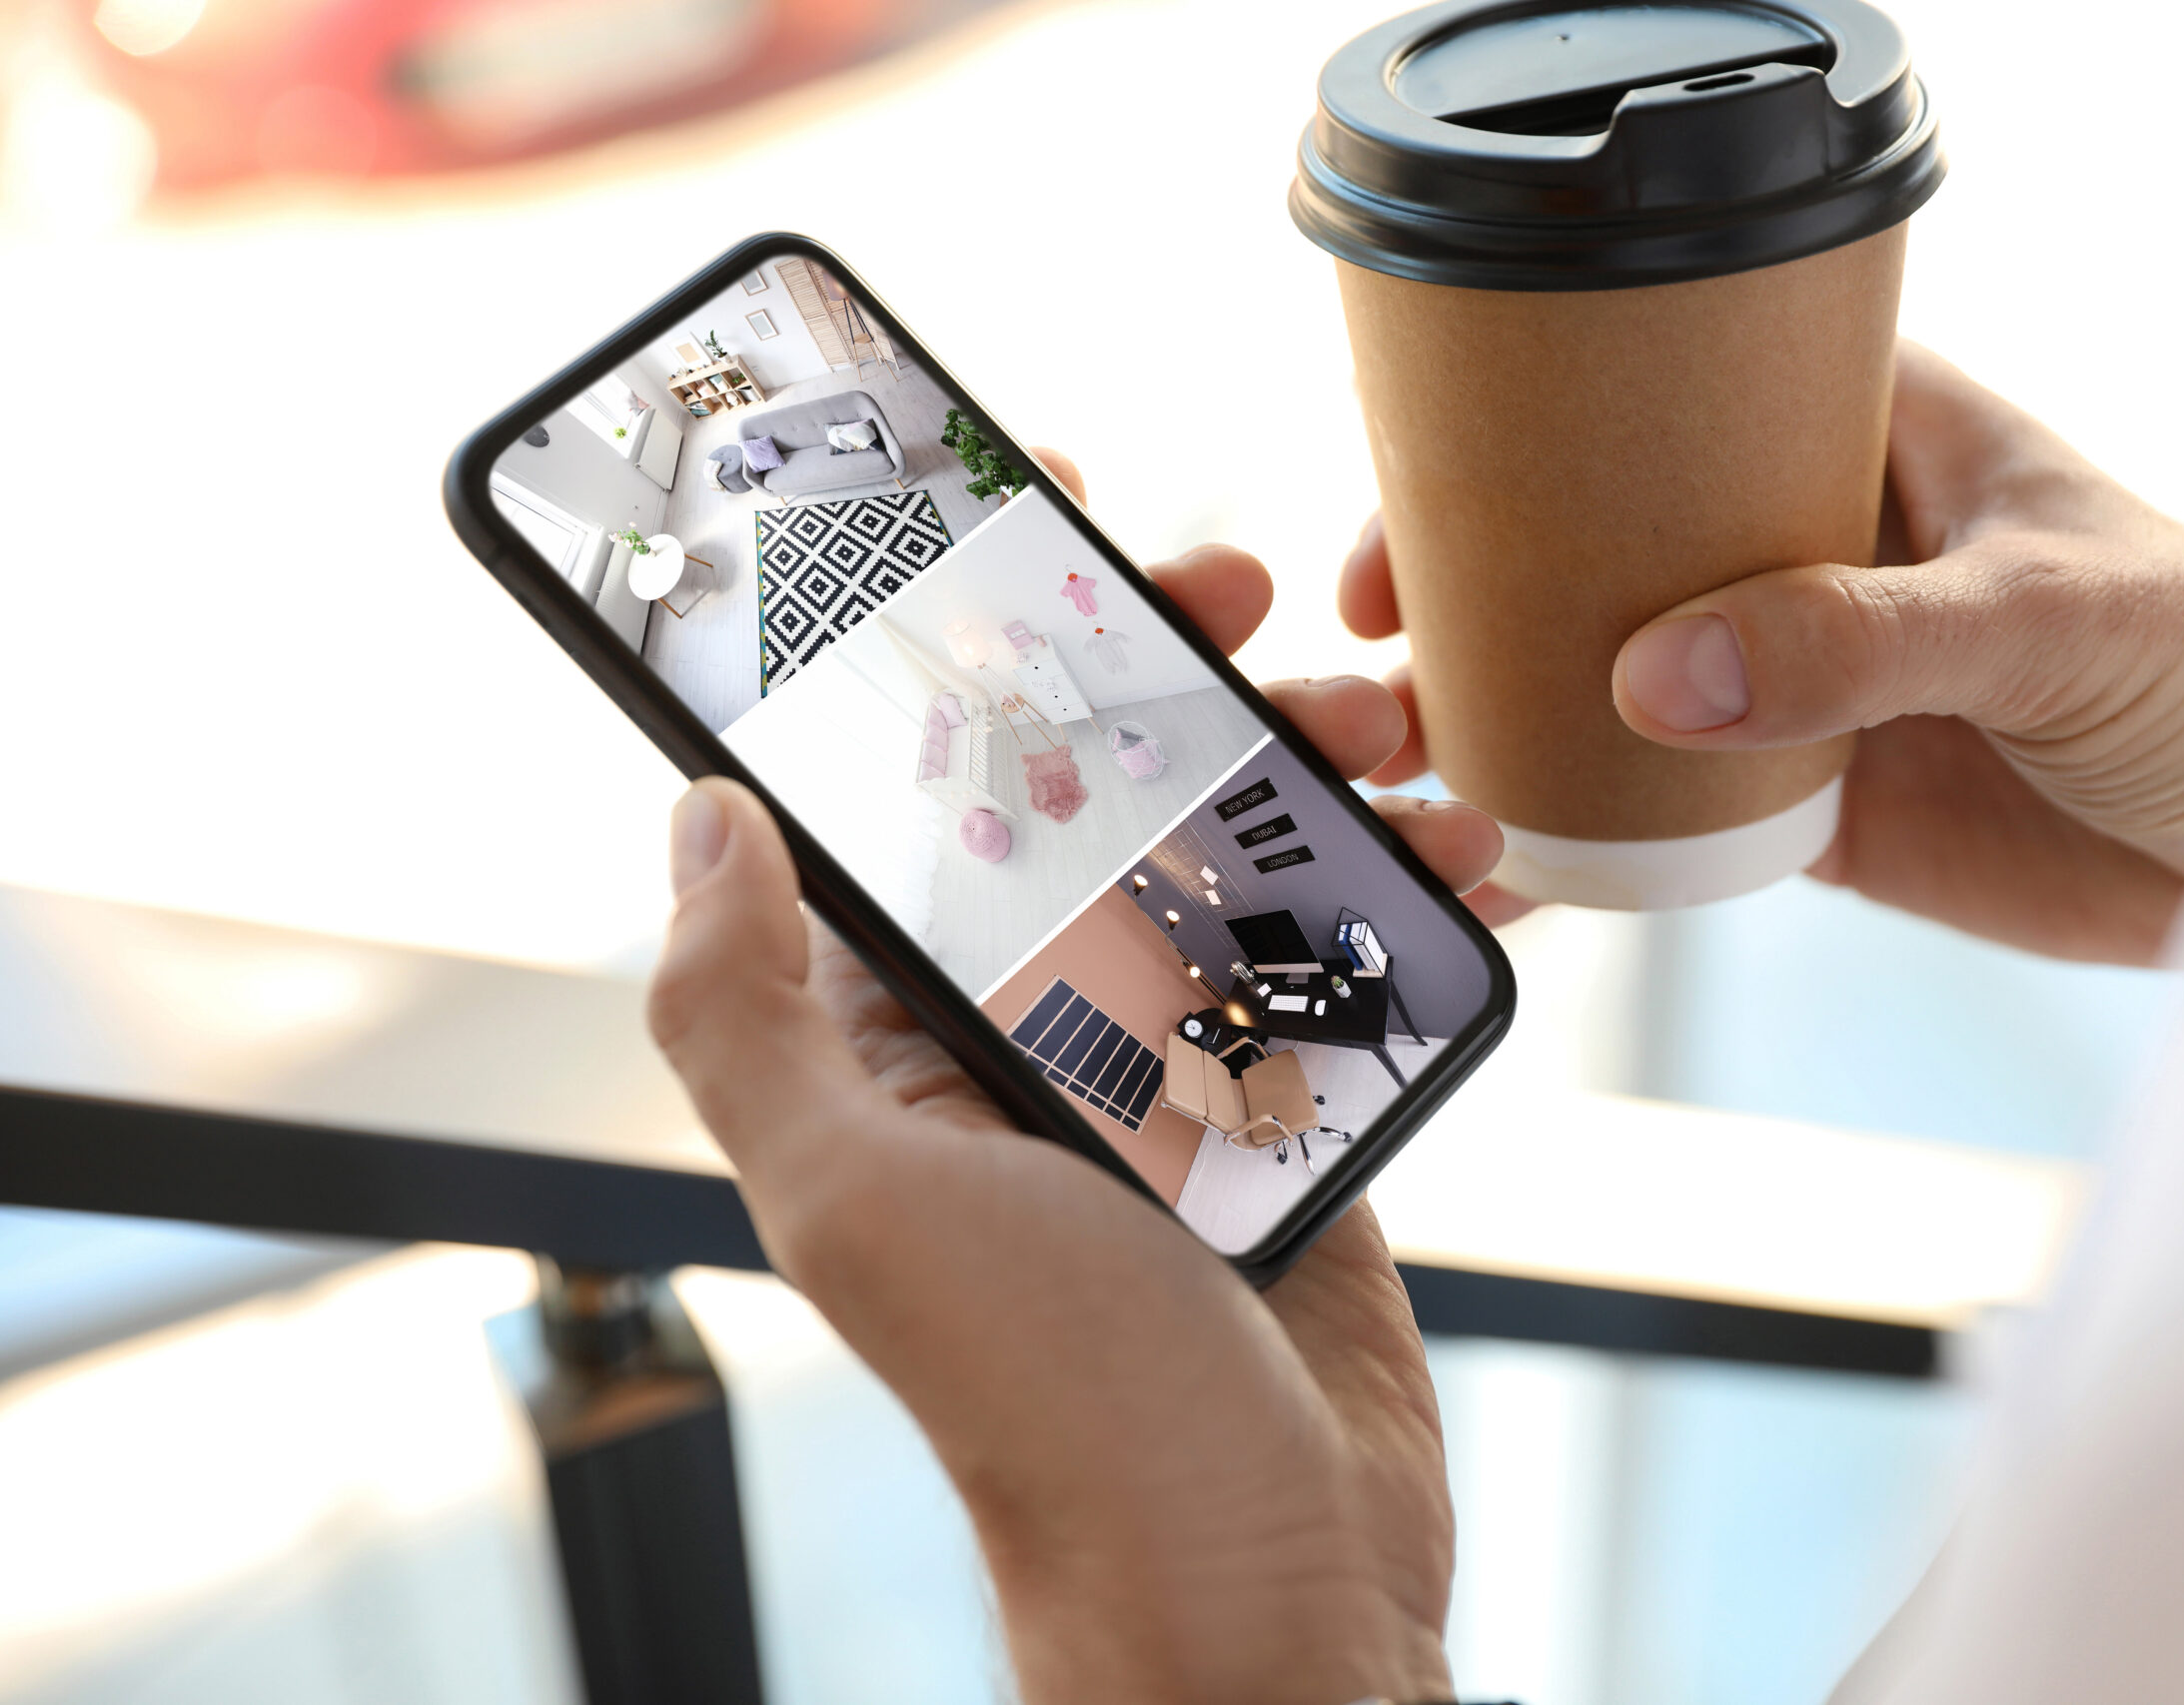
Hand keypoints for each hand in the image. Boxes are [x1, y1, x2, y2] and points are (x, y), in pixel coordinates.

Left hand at [648, 451, 1501, 1704]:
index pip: (910, 785)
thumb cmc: (1057, 1404)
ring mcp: (1174, 1061)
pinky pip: (1350, 951)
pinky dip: (1415, 885)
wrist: (1266, 1575)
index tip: (1031, 505)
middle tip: (1241, 593)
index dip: (958, 634)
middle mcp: (1026, 1031)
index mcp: (897, 1033)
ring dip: (1318, 761)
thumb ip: (753, 1011)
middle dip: (1165, 666)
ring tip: (1396, 727)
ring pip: (1238, 849)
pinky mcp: (1299, 1103)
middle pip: (1093, 785)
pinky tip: (1475, 848)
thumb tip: (695, 818)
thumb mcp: (862, 1200)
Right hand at [1342, 343, 2183, 962]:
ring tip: (1410, 761)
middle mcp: (1806, 552)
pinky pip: (1667, 818)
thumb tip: (1660, 678)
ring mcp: (1797, 684)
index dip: (1525, 451)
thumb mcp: (2044, 616)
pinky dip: (1588, 841)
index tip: (1419, 512)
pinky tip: (1506, 860)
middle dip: (1485, 597)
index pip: (1660, 412)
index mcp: (1860, 436)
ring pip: (1616, 689)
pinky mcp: (1809, 808)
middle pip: (1604, 555)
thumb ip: (1860, 638)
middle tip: (1380, 657)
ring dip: (1515, 722)